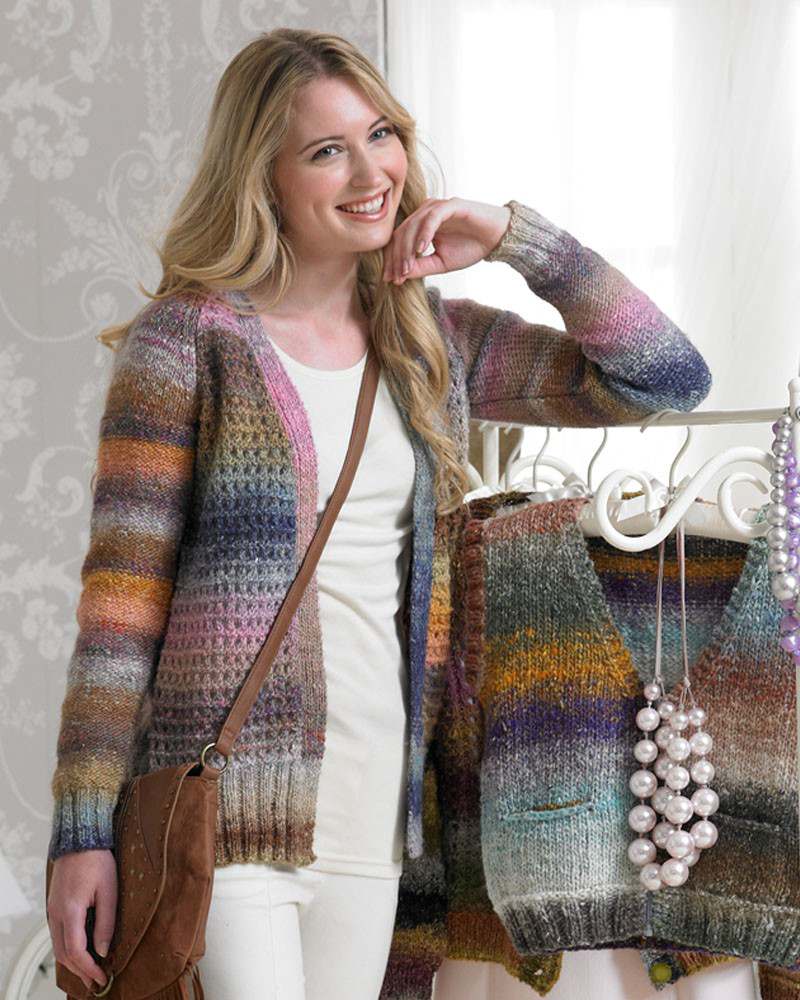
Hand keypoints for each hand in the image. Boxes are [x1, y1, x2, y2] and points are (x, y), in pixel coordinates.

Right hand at [47, 849, 116, 991]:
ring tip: (90, 970)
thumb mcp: (109, 891)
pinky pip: (58, 934)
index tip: (102, 978)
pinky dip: (68, 948)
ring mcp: (52, 910)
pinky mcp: (54, 906)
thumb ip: (106, 922)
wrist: (80, 839)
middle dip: (80, 971)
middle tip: (97, 981)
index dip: (89, 968)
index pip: (76, 951)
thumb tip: (104, 950)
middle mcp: (56, 914)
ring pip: (58, 946)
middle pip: (63, 954)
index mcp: (70, 911)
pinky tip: (82, 950)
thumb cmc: (98, 860)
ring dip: (73, 961)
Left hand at [381, 197, 510, 284]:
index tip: (390, 280)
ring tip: (407, 268)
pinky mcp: (450, 205)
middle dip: (397, 257)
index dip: (393, 260)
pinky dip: (424, 233)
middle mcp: (425, 212)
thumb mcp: (442, 263)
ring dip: (408, 248)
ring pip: (413, 225)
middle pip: (402, 233)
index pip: (399, 241)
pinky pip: (432, 218)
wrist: (497, 238)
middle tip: (396, 277)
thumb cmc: (470, 248)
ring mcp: (437, 207)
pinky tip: (421, 249)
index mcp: (421, 224)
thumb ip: (421, 267)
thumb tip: (400, 276)